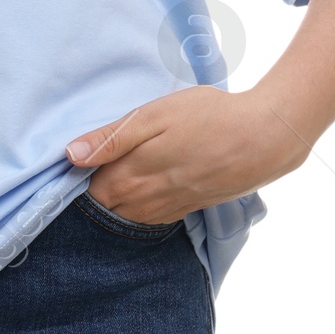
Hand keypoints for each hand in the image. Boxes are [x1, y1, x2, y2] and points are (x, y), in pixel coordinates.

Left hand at [63, 84, 305, 224]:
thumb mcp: (153, 116)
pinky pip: (151, 217)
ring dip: (118, 200)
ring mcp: (169, 208)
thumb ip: (111, 138)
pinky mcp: (188, 209)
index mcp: (130, 176)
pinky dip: (140, 207)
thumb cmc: (207, 118)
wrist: (264, 139)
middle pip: (105, 206)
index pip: (87, 191)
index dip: (79, 176)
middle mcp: (145, 201)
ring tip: (121, 172)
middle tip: (97, 164)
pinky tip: (146, 187)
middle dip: (95, 190)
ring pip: (128, 215)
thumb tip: (70, 156)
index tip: (79, 158)